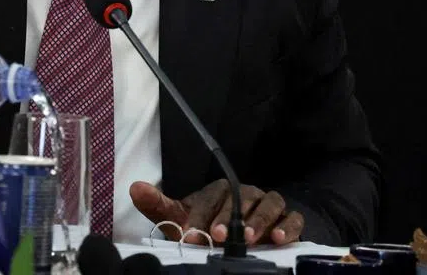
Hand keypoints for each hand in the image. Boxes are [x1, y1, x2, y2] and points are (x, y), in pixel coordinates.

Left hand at [130, 180, 303, 246]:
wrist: (247, 235)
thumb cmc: (210, 225)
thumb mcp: (185, 219)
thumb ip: (160, 207)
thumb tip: (134, 188)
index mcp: (220, 191)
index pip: (210, 197)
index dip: (200, 216)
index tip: (190, 235)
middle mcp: (245, 193)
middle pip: (240, 198)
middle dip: (228, 218)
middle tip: (217, 237)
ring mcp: (268, 204)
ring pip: (268, 204)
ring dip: (258, 221)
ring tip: (248, 239)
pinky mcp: (288, 219)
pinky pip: (293, 218)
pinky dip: (287, 226)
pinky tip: (278, 239)